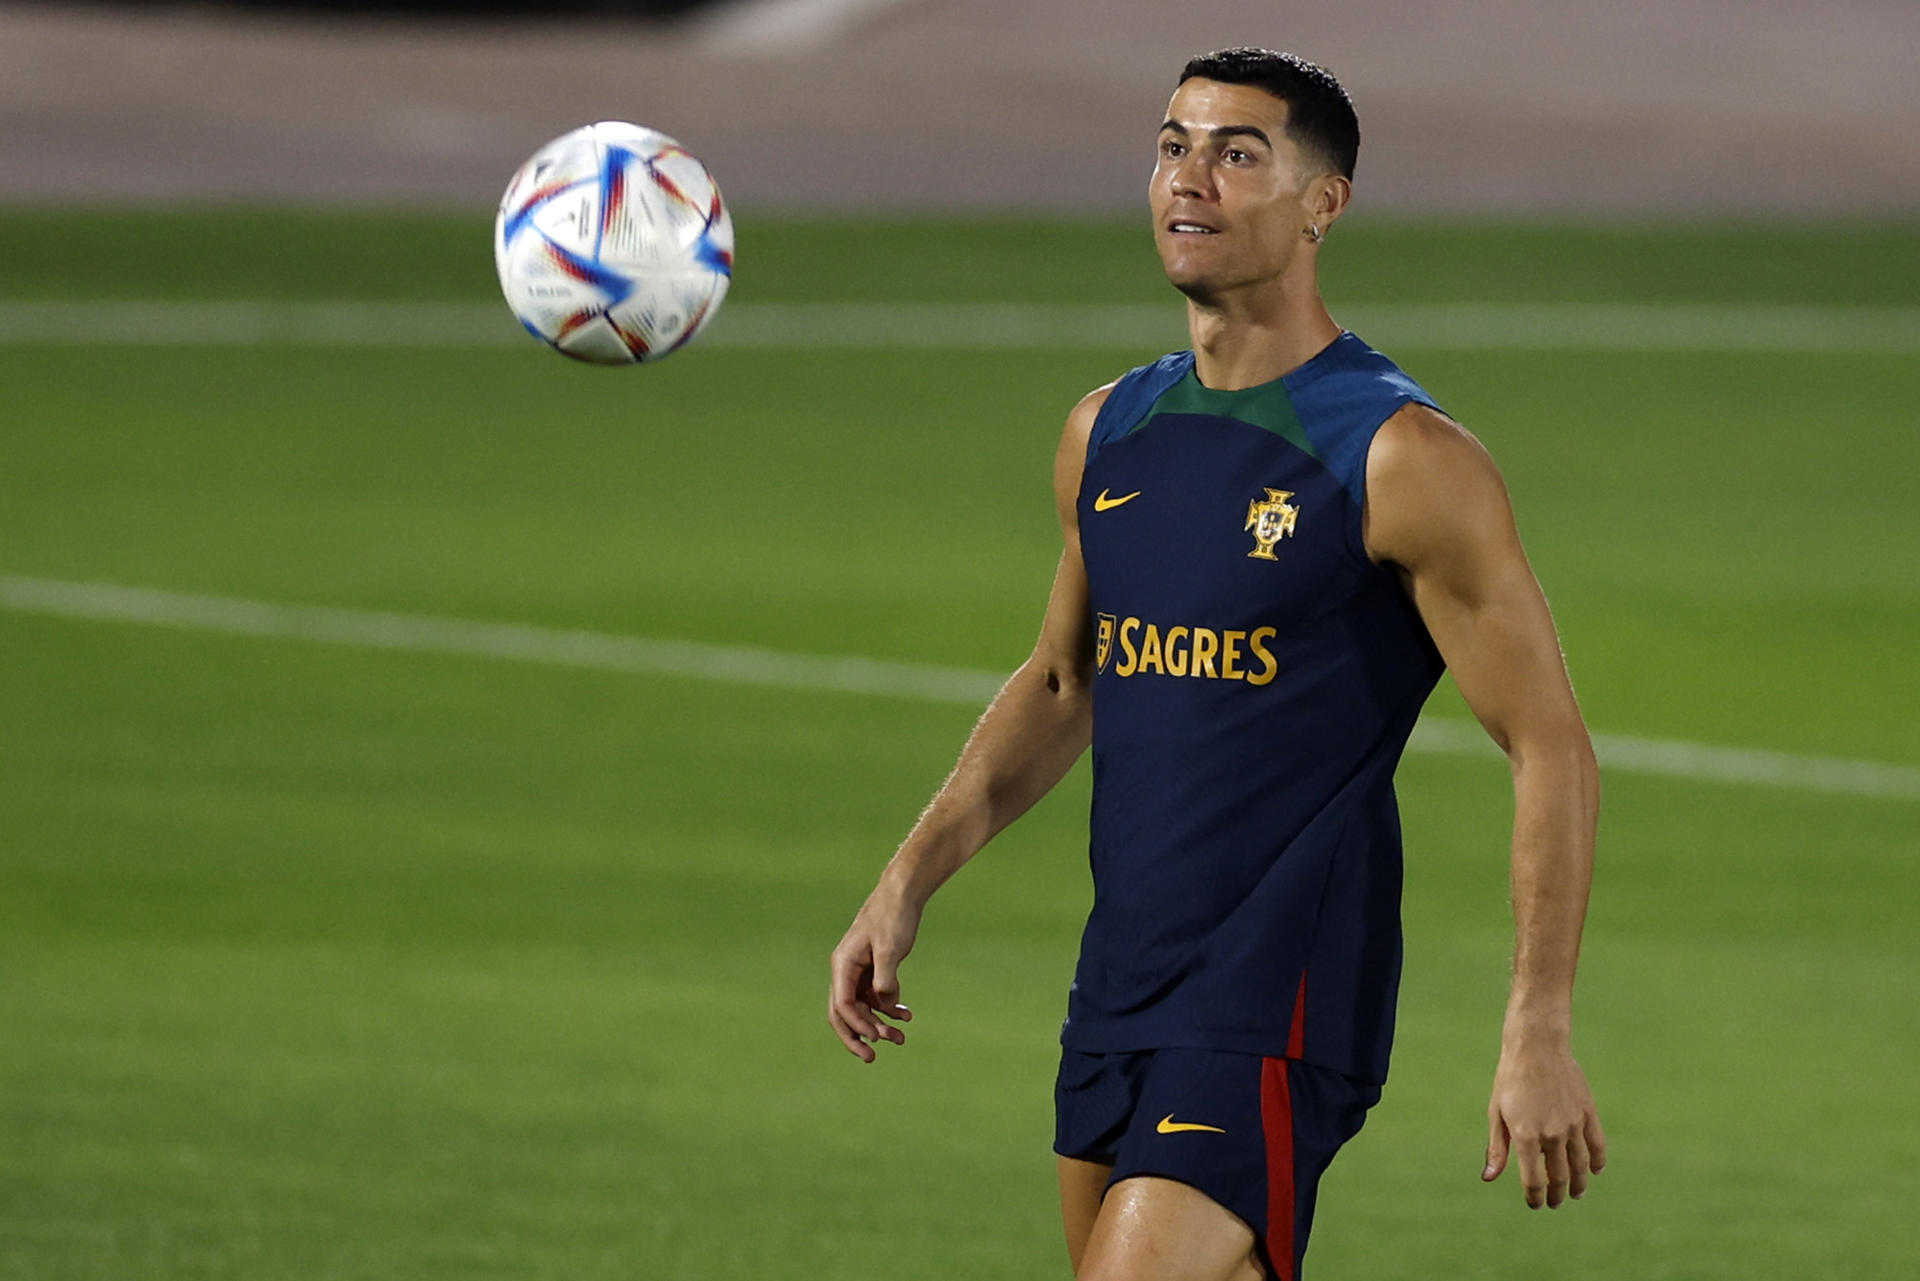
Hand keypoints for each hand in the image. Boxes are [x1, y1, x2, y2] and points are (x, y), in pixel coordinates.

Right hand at [827, 885, 920, 1062]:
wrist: (904, 894)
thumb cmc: (893, 917)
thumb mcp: (890, 948)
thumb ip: (884, 979)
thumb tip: (883, 1006)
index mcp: (843, 964)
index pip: (842, 1005)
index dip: (856, 1026)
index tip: (876, 1039)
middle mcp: (847, 970)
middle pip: (845, 1013)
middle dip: (858, 1036)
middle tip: (873, 1057)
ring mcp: (860, 970)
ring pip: (864, 1007)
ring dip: (879, 1024)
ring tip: (901, 1038)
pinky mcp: (874, 969)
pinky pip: (876, 997)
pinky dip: (889, 1008)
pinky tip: (906, 1015)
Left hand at [1482, 1039, 1606, 1208]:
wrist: (1536, 1047)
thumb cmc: (1510, 1079)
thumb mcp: (1496, 1113)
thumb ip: (1497, 1148)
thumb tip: (1488, 1178)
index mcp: (1524, 1135)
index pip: (1533, 1180)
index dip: (1534, 1197)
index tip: (1534, 1204)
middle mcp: (1551, 1134)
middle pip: (1558, 1177)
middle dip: (1556, 1195)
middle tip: (1554, 1202)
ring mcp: (1572, 1124)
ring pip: (1579, 1165)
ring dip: (1579, 1184)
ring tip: (1576, 1193)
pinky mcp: (1587, 1112)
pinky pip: (1597, 1145)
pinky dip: (1597, 1162)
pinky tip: (1594, 1170)